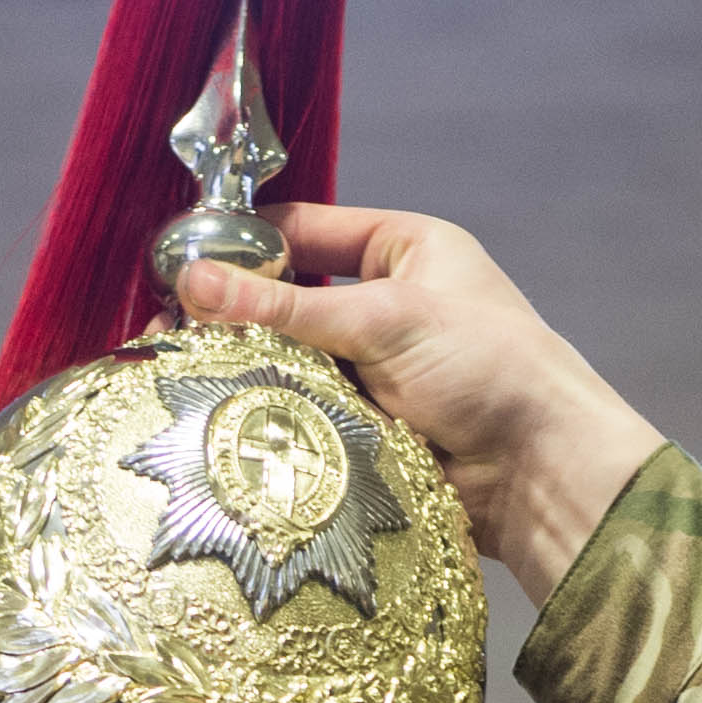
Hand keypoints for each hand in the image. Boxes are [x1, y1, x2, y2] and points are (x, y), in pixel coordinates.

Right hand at [177, 202, 667, 601]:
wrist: (539, 472)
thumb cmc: (486, 367)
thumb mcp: (384, 318)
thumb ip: (285, 306)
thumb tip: (192, 280)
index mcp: (404, 250)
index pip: (306, 230)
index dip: (245, 243)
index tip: (180, 260)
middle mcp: (385, 304)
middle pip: (288, 300)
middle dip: (234, 314)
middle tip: (163, 326)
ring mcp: (373, 370)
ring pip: (289, 361)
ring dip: (246, 369)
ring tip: (176, 372)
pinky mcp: (364, 428)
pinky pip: (302, 414)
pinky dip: (269, 416)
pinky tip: (217, 415)